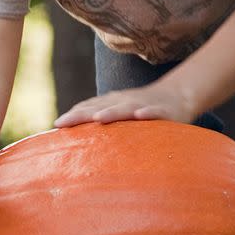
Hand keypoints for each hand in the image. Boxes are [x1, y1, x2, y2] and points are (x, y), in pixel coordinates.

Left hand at [54, 86, 196, 127]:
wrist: (178, 95)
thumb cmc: (143, 109)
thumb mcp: (121, 113)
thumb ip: (103, 121)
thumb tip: (79, 139)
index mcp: (114, 103)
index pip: (90, 108)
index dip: (74, 115)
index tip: (56, 125)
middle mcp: (125, 102)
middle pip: (101, 107)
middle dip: (82, 114)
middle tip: (63, 123)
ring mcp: (143, 105)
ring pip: (126, 108)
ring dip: (112, 112)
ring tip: (98, 118)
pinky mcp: (163, 111)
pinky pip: (155, 112)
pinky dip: (148, 112)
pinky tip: (140, 115)